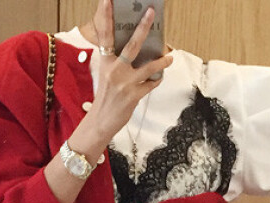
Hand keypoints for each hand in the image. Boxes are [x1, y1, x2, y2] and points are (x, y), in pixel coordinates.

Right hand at [79, 0, 173, 144]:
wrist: (100, 123)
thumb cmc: (105, 98)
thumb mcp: (106, 76)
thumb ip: (117, 61)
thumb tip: (137, 49)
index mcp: (105, 62)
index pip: (105, 35)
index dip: (106, 17)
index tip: (108, 0)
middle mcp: (114, 70)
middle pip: (132, 45)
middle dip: (143, 27)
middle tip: (151, 13)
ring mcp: (125, 83)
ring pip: (149, 67)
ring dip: (162, 62)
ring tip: (169, 57)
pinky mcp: (134, 96)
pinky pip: (151, 84)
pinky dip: (156, 81)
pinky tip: (158, 79)